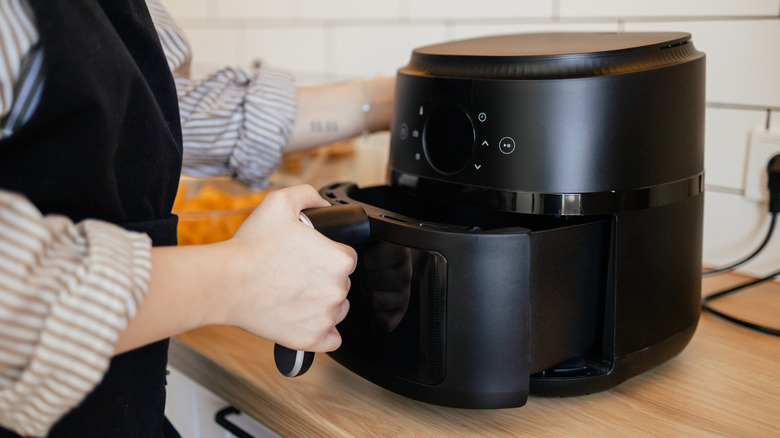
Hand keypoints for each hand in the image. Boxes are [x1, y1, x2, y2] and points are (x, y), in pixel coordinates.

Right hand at [216, 185, 356, 351]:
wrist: (225, 282)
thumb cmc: (251, 246)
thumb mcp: (280, 202)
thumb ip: (309, 195)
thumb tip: (324, 204)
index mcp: (340, 260)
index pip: (346, 258)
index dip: (327, 255)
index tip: (308, 257)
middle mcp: (338, 290)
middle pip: (341, 284)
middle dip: (323, 279)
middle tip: (296, 274)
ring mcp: (325, 318)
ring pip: (337, 310)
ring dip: (322, 304)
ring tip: (294, 294)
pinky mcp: (311, 339)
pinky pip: (331, 339)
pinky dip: (321, 332)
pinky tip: (304, 319)